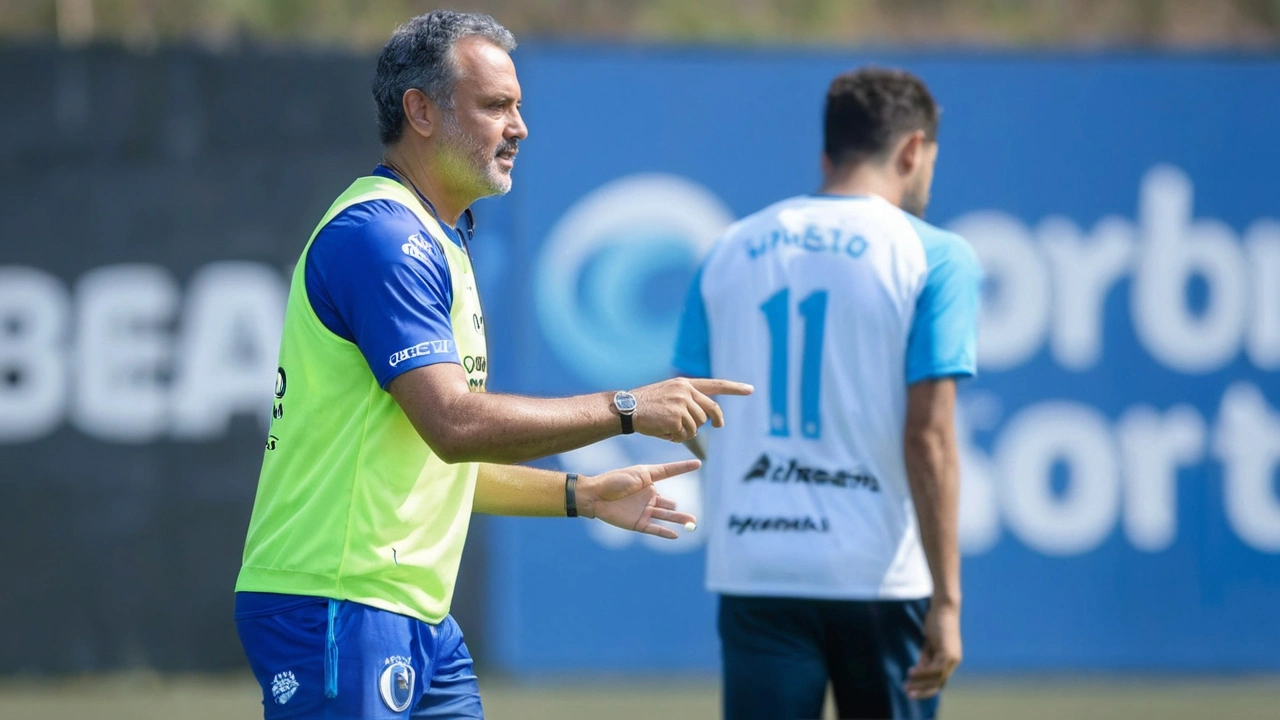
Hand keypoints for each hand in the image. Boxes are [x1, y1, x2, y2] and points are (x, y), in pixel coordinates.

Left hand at [578, 459, 699, 538]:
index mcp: (649, 481)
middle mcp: (649, 497)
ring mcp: (644, 511)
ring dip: (678, 521)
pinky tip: (676, 535)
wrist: (595, 495)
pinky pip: (654, 529)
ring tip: (692, 523)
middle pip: (670, 504)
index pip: (671, 473)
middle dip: (681, 512)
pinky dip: (665, 532)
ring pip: (666, 517)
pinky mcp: (637, 524)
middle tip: (693, 518)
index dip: (684, 468)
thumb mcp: (641, 472)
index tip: (698, 463)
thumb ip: (661, 472)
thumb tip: (680, 467)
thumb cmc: (615, 480)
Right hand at [629, 378, 753, 442]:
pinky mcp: (676, 418)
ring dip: (687, 432)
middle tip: (718, 426)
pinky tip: (663, 432)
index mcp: (685, 384)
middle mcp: (685, 391)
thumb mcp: (669, 394)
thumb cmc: (646, 405)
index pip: (715, 384)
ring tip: (668, 428)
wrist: (626, 409)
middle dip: (714, 421)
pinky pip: (685, 435)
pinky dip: (676, 438)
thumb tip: (707, 418)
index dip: (734, 388)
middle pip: (710, 412)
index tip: (750, 389)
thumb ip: (688, 400)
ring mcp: (681, 404)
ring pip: (698, 426)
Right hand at [904, 602, 961, 699]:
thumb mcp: (929, 645)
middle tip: (908, 695)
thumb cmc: (936, 623)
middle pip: (938, 683)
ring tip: (906, 686)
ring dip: (920, 684)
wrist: (943, 608)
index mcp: (950, 661)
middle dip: (923, 690)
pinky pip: (934, 669)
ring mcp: (952, 659)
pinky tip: (910, 672)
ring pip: (936, 679)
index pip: (938, 680)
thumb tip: (916, 674)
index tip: (911, 690)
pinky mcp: (948, 654)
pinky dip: (922, 673)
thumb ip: (925, 659)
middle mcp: (953, 662)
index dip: (925, 687)